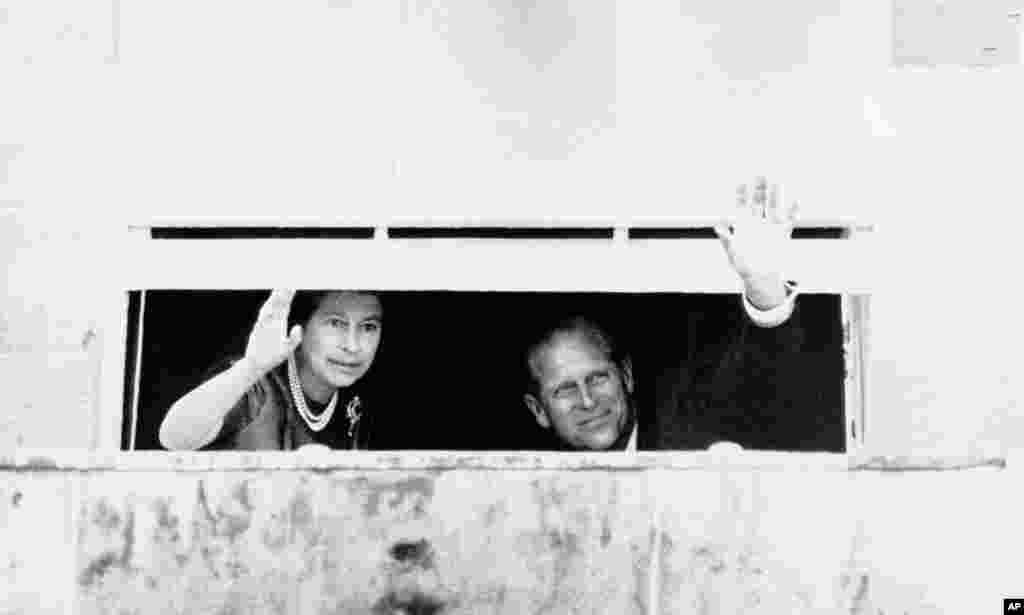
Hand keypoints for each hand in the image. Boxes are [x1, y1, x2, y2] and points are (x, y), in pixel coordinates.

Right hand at [243, 289, 302, 374]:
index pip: (285, 305)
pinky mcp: (257, 332)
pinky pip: (262, 321)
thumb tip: (298, 326)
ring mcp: (264, 325)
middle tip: (286, 280)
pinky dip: (266, 315)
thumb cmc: (272, 357)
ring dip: (274, 300)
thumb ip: (295, 339)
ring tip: (279, 290)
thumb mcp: (287, 348)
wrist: (257, 365)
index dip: (288, 295)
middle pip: (278, 304)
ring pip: (269, 309)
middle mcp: (272, 321)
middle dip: (282, 292)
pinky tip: (270, 308)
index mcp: (280, 323)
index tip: (292, 284)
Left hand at [714, 177, 797, 308]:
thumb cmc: (743, 266)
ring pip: (773, 207)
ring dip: (775, 195)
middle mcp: (757, 224)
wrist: (760, 278)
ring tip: (777, 181)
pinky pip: (789, 220)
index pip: (741, 206)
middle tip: (760, 173)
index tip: (742, 182)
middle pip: (758, 202)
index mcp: (743, 226)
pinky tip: (796, 201)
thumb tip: (717, 226)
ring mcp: (770, 227)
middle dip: (759, 188)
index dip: (741, 194)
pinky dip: (793, 211)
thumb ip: (726, 238)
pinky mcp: (782, 234)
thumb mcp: (732, 253)